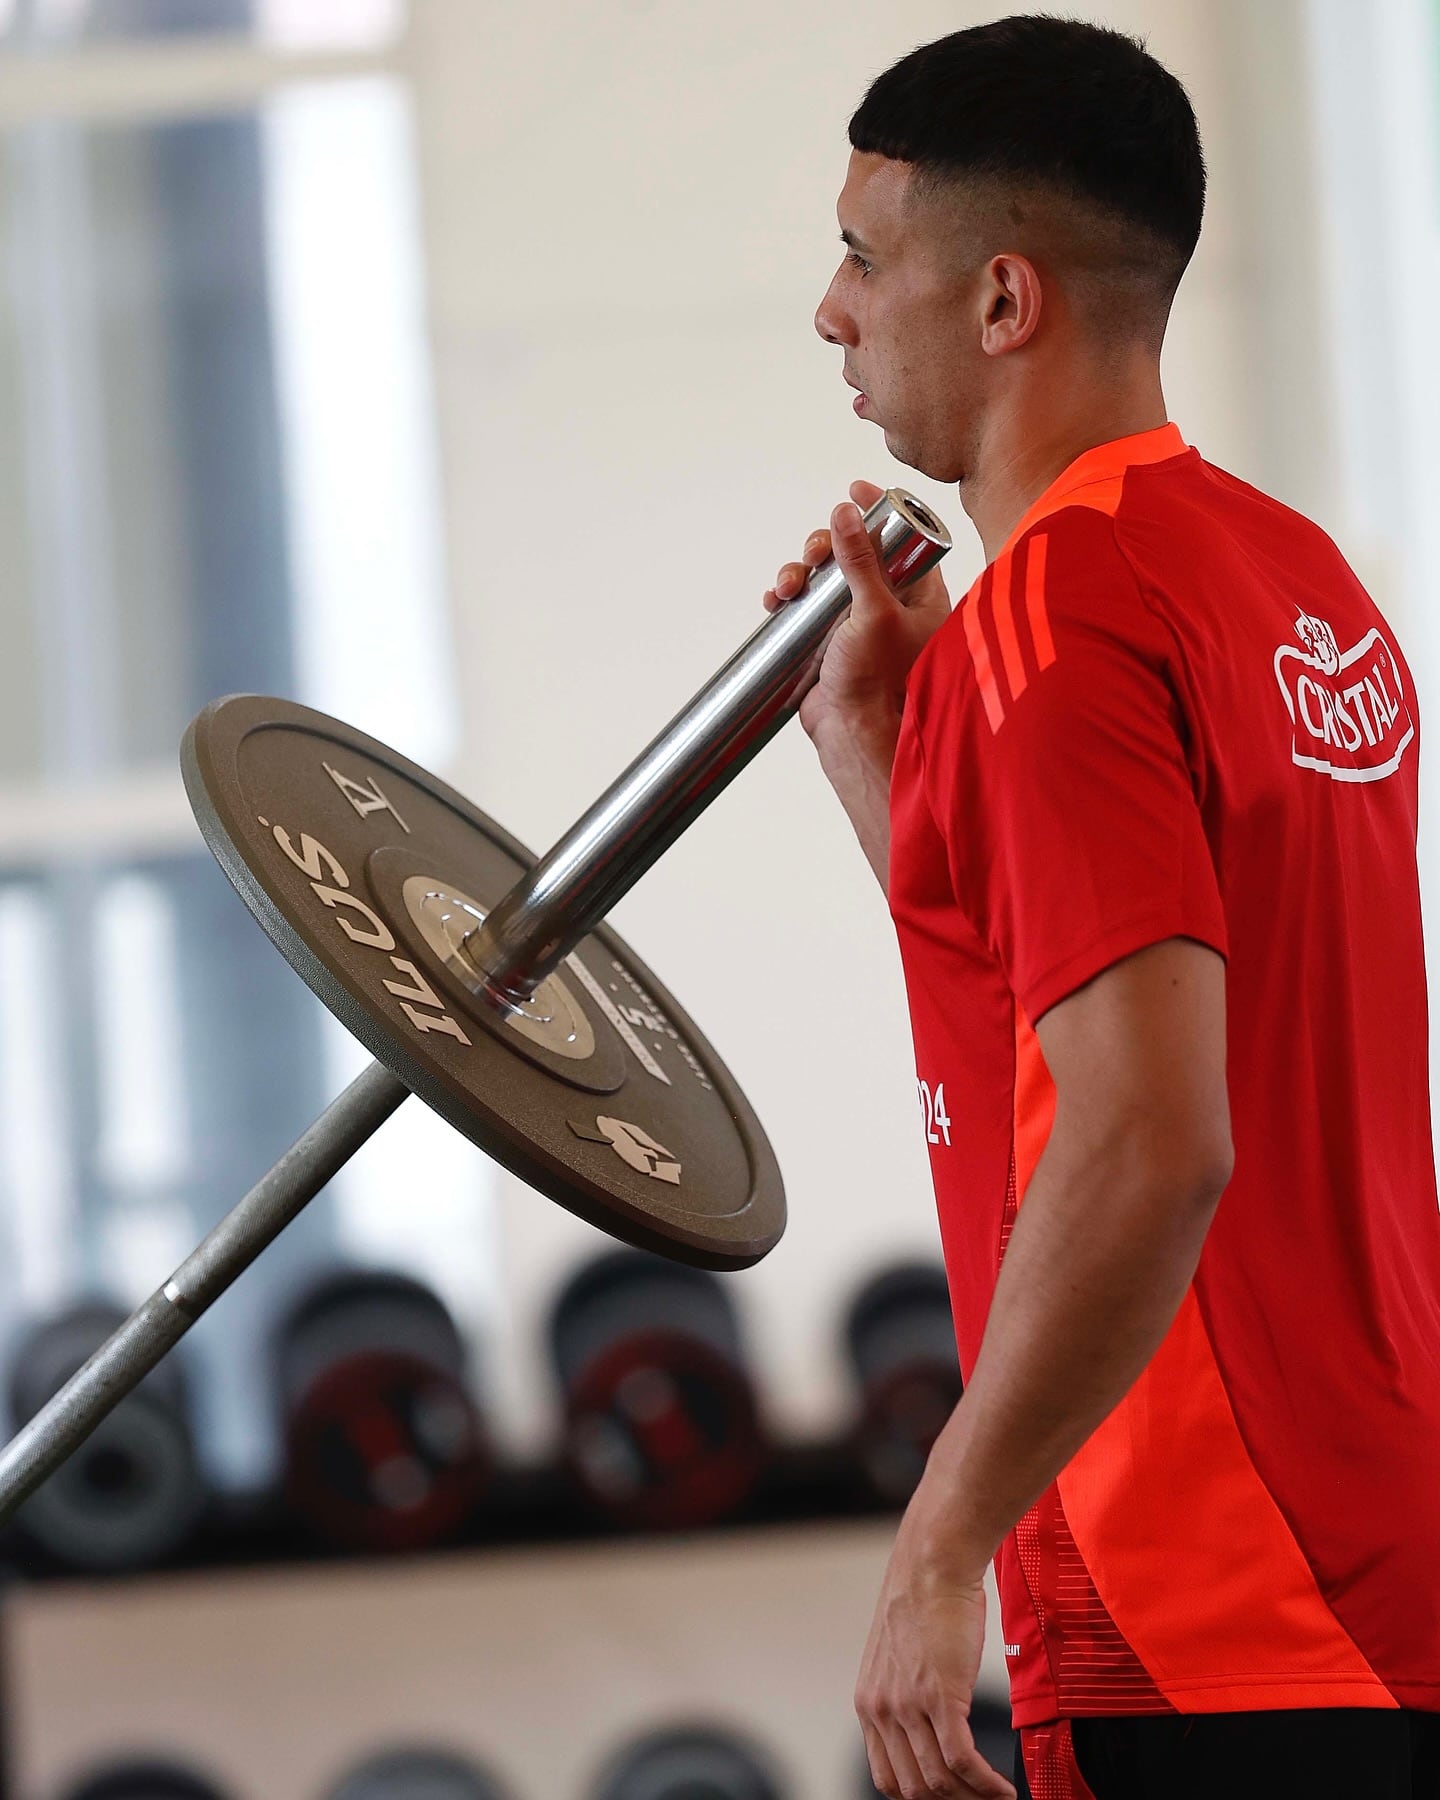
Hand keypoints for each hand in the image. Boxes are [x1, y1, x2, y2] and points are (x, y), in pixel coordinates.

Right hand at [762, 480, 950, 751]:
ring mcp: (855, 621)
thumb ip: (861, 559)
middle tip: (815, 554)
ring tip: (788, 586)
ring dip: (800, 572)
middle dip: (826, 546)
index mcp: (918, 595)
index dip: (879, 510)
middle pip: (854, 551)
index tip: (856, 489)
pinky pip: (804, 605)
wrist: (851, 733)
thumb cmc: (877, 682)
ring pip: (824, 576)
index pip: (902, 538)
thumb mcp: (874, 611)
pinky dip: (788, 598)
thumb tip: (848, 511)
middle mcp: (888, 604)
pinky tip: (777, 601)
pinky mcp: (826, 639)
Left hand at [856, 1519, 1015, 1799]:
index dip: (921, 1796)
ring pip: (940, 1781)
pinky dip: (986, 1785)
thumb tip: (929, 1728)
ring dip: (973, 1797)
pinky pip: (962, 1761)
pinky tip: (1003, 1790)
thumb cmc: (926, 1601)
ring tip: (997, 1797)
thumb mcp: (899, 1656)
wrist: (934, 1563)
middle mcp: (882, 1710)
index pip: (888, 1778)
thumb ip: (904, 1694)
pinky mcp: (940, 1697)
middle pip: (914, 1788)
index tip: (951, 1796)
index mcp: (869, 1703)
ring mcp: (908, 1706)